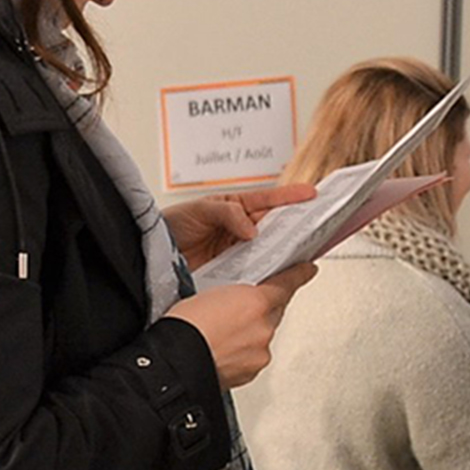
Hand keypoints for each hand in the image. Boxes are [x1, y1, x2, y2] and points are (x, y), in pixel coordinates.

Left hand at [165, 182, 316, 272]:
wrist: (152, 252)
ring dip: (283, 252)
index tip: (311, 194)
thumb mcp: (200, 210)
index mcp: (235, 207)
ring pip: (268, 250)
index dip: (290, 197)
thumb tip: (251, 229)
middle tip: (317, 227)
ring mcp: (238, 250)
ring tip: (302, 253)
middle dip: (296, 226)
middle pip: (275, 226)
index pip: (268, 200)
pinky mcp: (232, 270)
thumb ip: (227, 214)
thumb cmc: (172, 224)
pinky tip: (275, 275)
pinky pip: (254, 270)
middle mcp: (240, 228)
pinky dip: (265, 273)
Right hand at [166, 262, 316, 388]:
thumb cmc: (183, 327)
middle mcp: (263, 328)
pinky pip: (253, 356)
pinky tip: (222, 348)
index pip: (286, 283)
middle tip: (239, 308)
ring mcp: (260, 352)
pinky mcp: (253, 371)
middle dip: (262, 308)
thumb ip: (233, 296)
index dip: (299, 274)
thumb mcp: (205, 292)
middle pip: (273, 311)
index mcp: (255, 302)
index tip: (308, 269)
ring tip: (221, 332)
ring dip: (250, 332)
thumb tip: (237, 302)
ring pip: (262, 335)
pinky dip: (243, 352)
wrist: (174, 364)